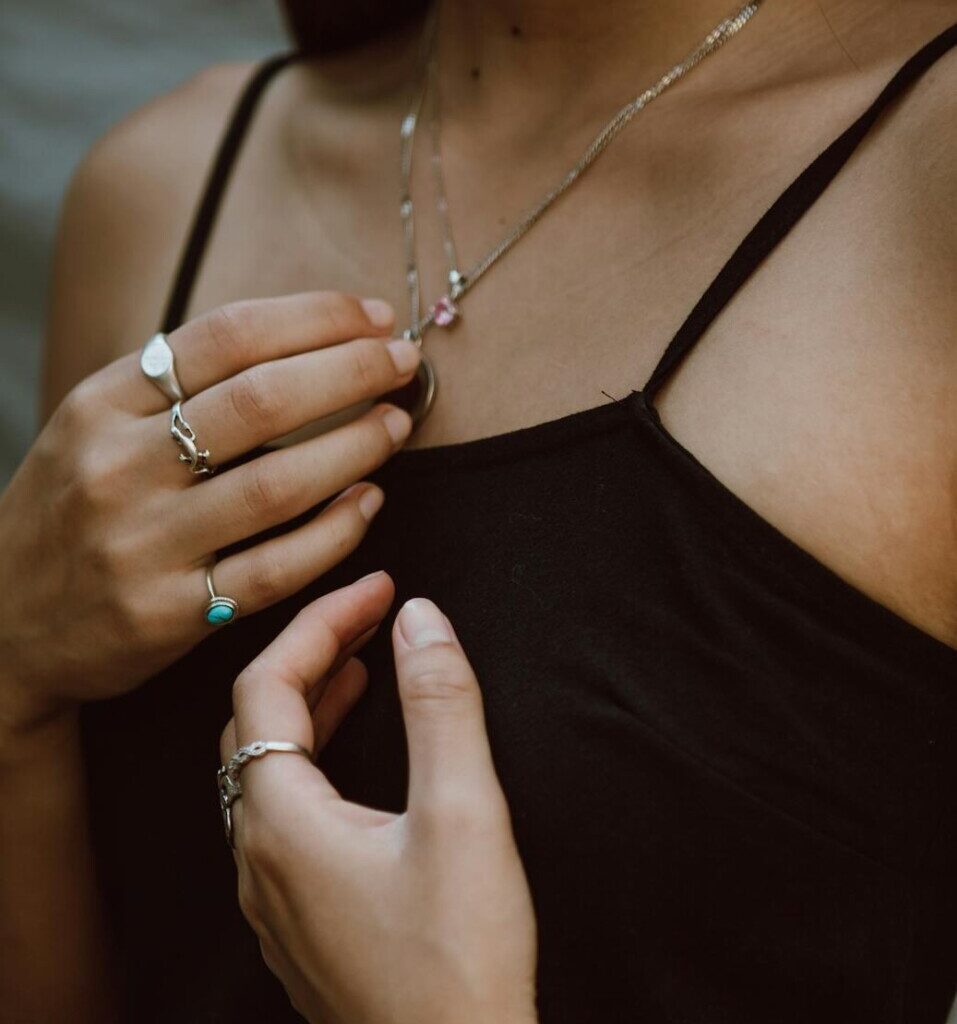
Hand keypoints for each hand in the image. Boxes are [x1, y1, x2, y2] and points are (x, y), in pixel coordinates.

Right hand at [0, 292, 419, 736]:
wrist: (3, 621)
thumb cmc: (73, 508)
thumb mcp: (98, 426)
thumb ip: (180, 385)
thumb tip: (305, 340)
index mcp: (102, 403)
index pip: (228, 335)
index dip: (318, 317)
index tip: (376, 316)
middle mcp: (118, 467)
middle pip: (263, 401)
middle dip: (354, 370)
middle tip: (405, 361)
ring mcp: (144, 545)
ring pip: (279, 485)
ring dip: (358, 446)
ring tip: (398, 424)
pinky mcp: (171, 614)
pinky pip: (276, 568)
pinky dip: (336, 531)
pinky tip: (370, 501)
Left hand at [219, 573, 537, 1023]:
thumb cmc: (459, 959)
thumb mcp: (464, 815)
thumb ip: (441, 705)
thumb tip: (421, 618)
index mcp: (282, 822)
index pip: (268, 685)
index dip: (320, 621)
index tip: (378, 587)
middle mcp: (258, 858)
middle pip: (253, 725)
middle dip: (308, 657)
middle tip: (367, 619)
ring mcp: (273, 897)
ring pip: (264, 772)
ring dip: (308, 709)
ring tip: (360, 669)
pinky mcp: (300, 921)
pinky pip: (282, 815)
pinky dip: (314, 762)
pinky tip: (357, 763)